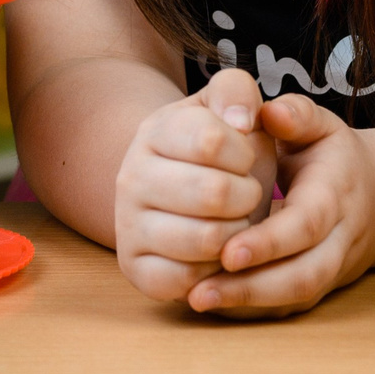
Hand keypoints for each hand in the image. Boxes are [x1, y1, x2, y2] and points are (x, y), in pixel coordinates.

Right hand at [112, 68, 277, 305]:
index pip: (211, 141)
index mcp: (154, 131)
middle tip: (245, 194)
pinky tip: (214, 253)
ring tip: (233, 222)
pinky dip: (213, 272)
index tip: (243, 158)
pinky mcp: (135, 269)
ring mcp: (127, 225)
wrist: (178, 190)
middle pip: (214, 193)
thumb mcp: (226, 108)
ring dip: (237, 235)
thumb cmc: (216, 151)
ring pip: (206, 241)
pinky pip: (188, 281)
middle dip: (247, 196)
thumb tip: (241, 121)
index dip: (244, 154)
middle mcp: (130, 177)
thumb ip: (237, 92)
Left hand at [188, 92, 374, 317]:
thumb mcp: (321, 125)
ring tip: (196, 299)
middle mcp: (339, 240)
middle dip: (253, 287)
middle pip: (304, 275)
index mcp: (335, 196)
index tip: (228, 251)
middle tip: (200, 290)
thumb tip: (270, 112)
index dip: (269, 242)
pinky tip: (211, 303)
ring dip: (248, 304)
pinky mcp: (319, 287)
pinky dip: (251, 309)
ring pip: (296, 297)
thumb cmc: (335, 156)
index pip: (306, 226)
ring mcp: (331, 269)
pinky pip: (288, 308)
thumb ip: (296, 113)